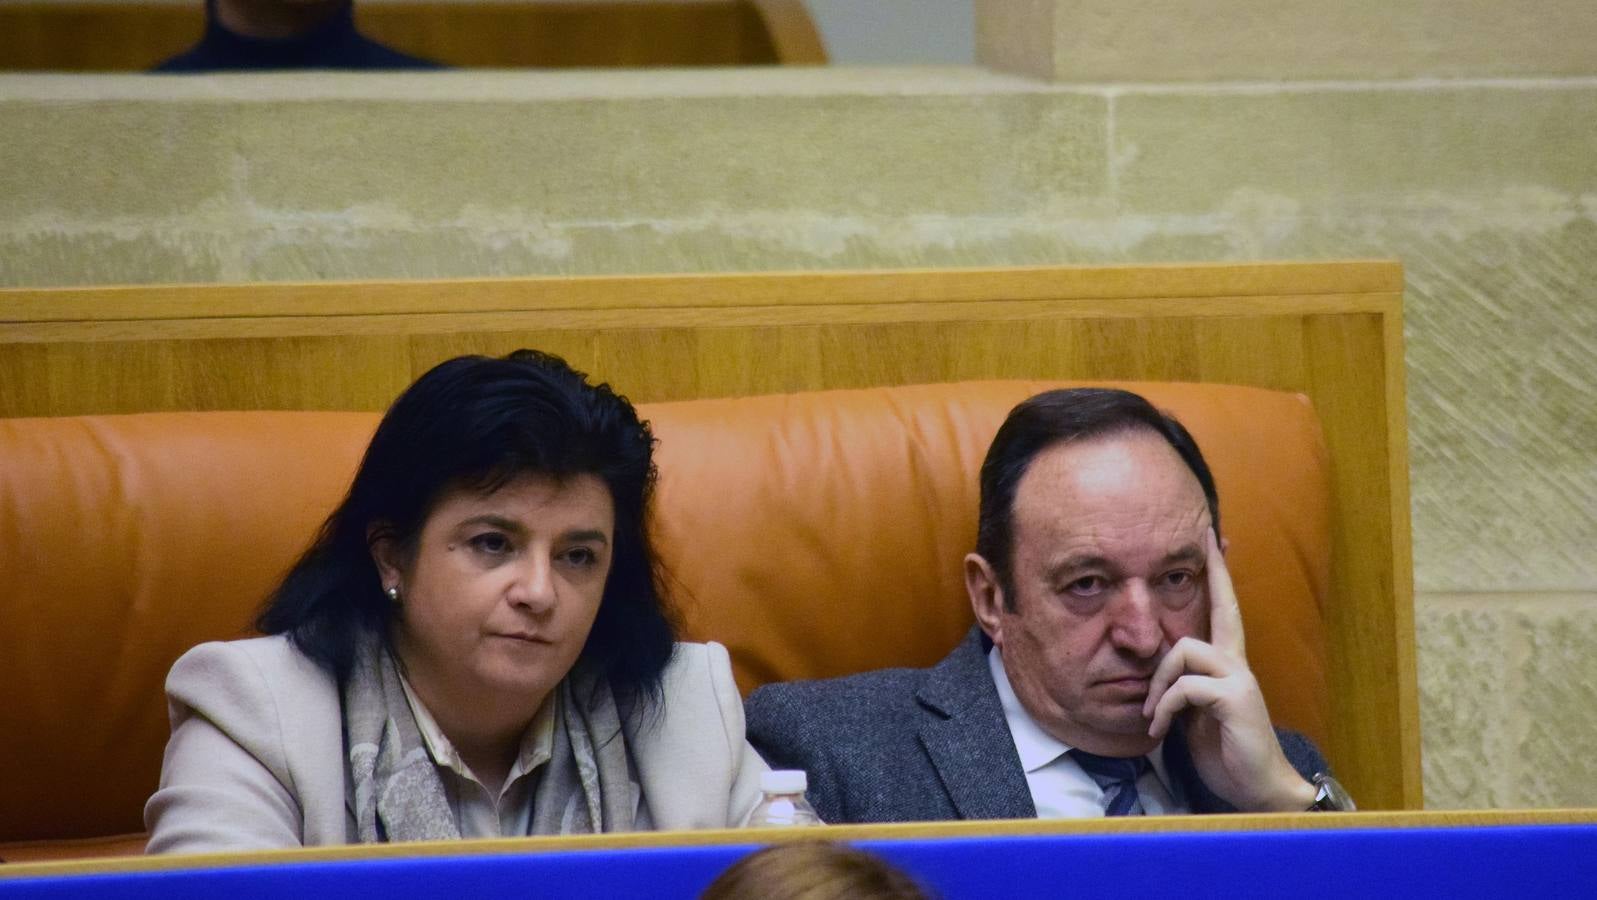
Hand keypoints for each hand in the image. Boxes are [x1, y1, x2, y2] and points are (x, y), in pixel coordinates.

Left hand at [1141, 528, 1314, 811]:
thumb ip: (1183, 686)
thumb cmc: (1226, 751)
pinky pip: (1185, 687)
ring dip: (1158, 684)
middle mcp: (1238, 664)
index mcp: (1230, 665)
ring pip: (1185, 650)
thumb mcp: (1196, 713)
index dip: (1219, 573)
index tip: (1214, 538)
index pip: (1226, 609)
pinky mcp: (1235, 700)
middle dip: (1199, 600)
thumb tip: (1157, 673)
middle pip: (1215, 614)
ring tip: (1152, 716)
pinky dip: (1165, 707)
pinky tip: (1160, 729)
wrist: (1258, 788)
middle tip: (1176, 618)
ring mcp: (1240, 679)